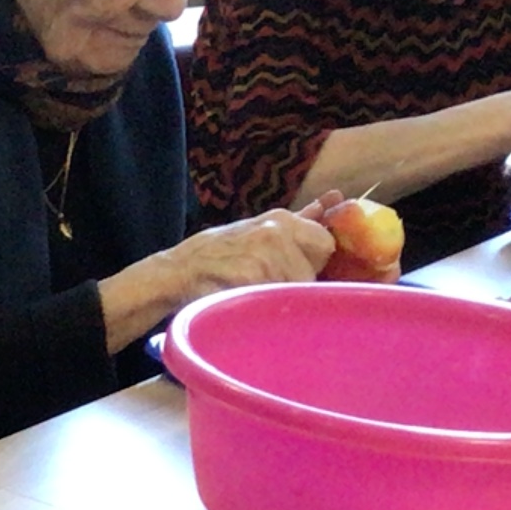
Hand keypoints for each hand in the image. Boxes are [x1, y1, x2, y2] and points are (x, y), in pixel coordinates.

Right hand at [173, 208, 337, 296]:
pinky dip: (263, 308)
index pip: (325, 244)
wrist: (175, 272)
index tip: (294, 271)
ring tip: (252, 294)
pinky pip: (274, 302)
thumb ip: (301, 219)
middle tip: (268, 286)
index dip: (313, 263)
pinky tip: (244, 302)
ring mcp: (263, 258)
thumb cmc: (217, 253)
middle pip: (311, 272)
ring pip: (295, 291)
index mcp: (281, 219)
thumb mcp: (258, 227)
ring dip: (277, 299)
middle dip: (296, 284)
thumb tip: (335, 200)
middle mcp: (276, 233)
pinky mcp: (250, 281)